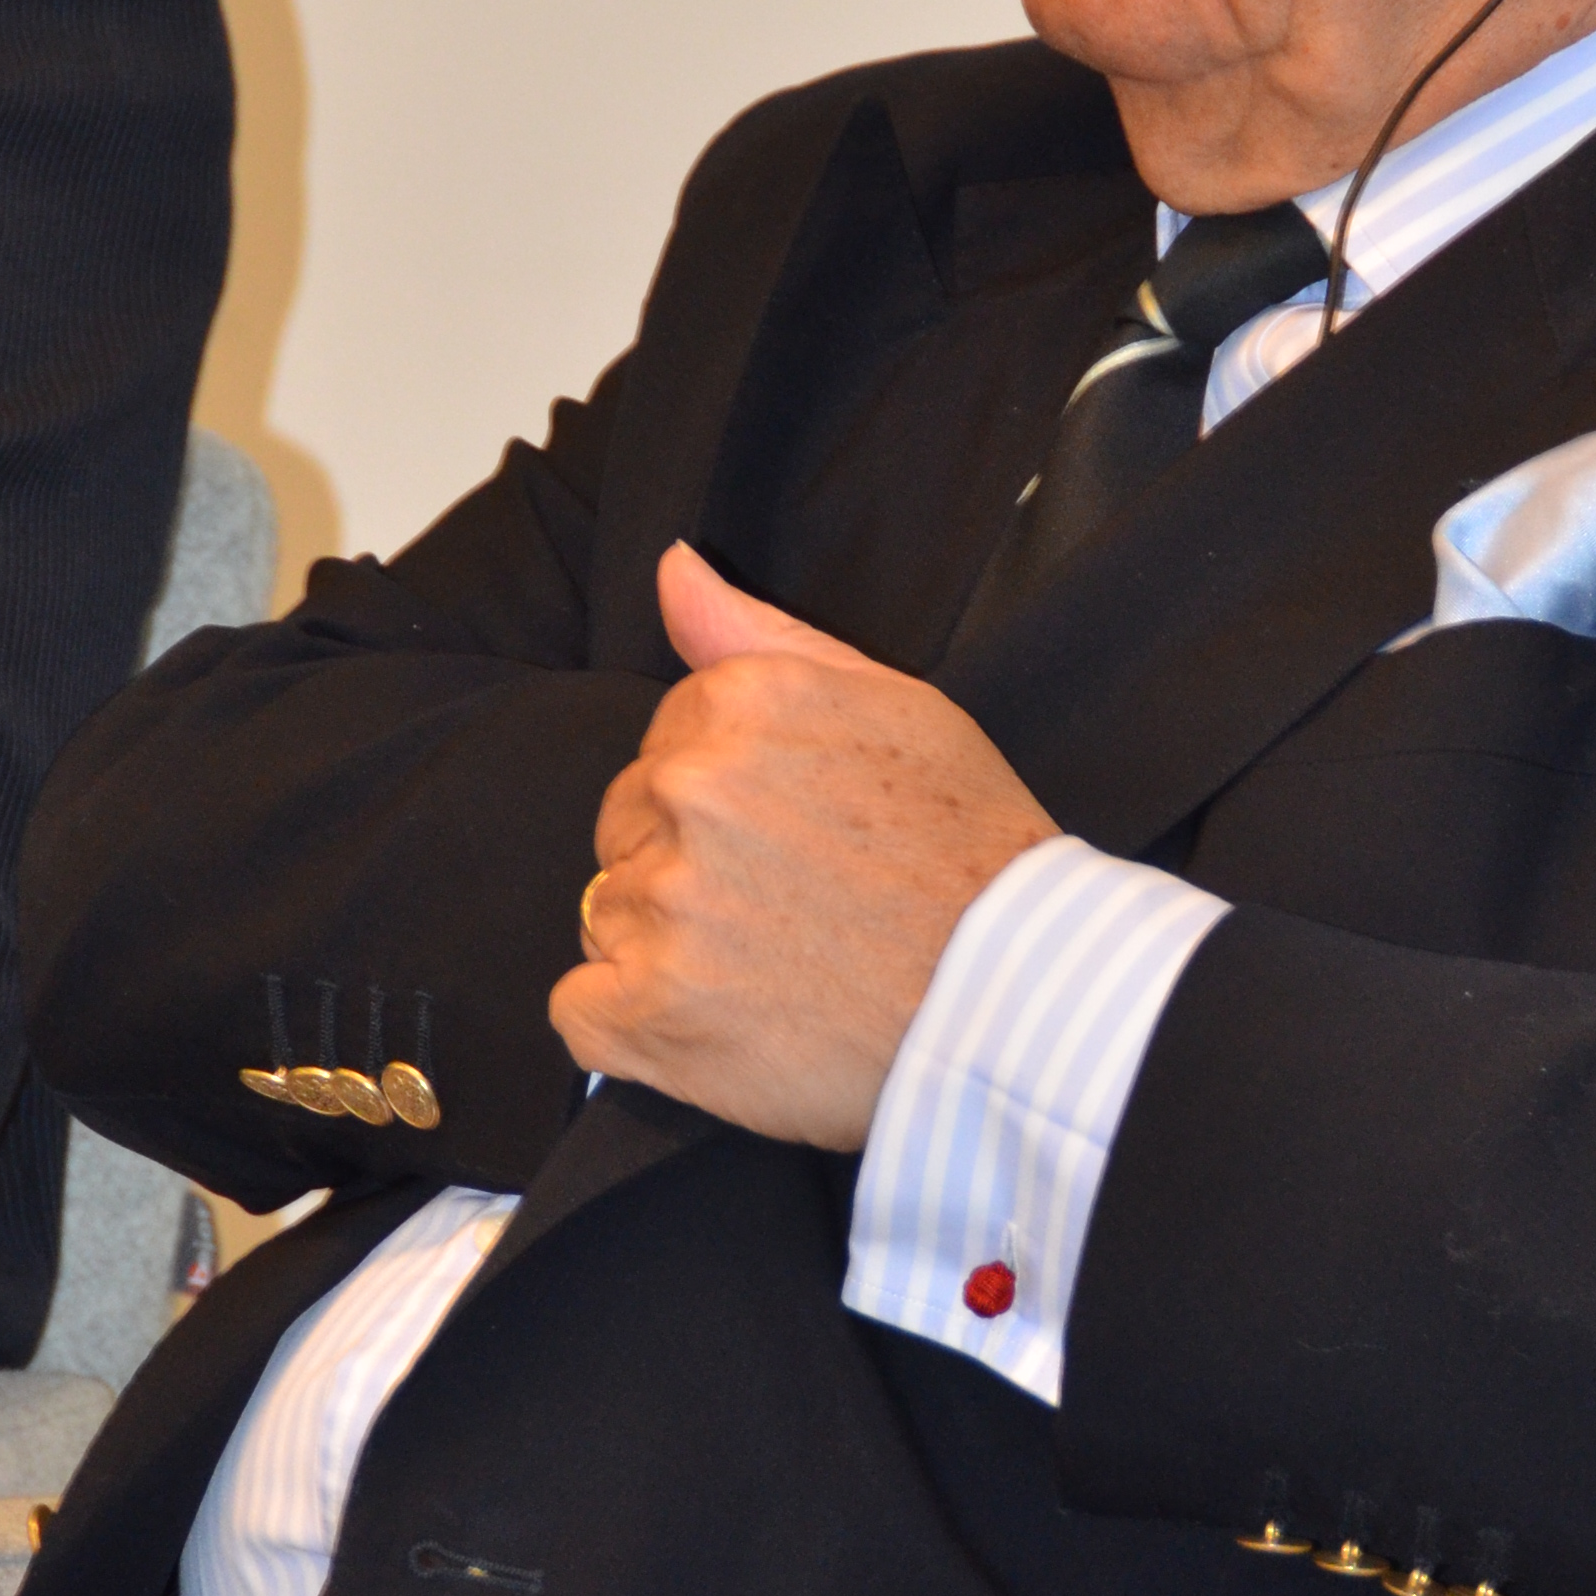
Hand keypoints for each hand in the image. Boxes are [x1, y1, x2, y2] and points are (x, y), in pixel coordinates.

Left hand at [549, 543, 1057, 1146]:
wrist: (1015, 998)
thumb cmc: (968, 850)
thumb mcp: (891, 703)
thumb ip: (756, 634)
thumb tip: (671, 568)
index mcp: (737, 706)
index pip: (663, 749)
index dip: (727, 805)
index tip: (793, 843)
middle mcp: (687, 790)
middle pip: (625, 830)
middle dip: (684, 869)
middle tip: (787, 914)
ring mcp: (662, 903)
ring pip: (606, 919)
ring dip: (666, 951)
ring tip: (772, 975)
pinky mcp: (647, 1009)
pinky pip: (581, 1012)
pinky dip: (633, 1027)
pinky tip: (713, 1026)